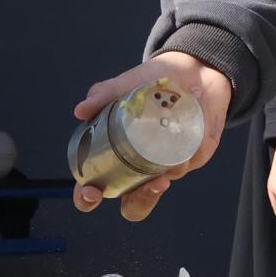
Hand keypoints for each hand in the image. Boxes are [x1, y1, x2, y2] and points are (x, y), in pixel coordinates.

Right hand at [71, 52, 231, 221]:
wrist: (192, 70)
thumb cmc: (150, 83)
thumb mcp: (126, 85)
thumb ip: (103, 94)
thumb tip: (81, 110)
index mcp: (113, 158)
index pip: (94, 190)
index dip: (86, 199)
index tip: (91, 192)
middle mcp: (139, 168)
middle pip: (134, 206)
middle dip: (141, 200)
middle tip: (153, 183)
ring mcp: (166, 166)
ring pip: (165, 185)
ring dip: (169, 174)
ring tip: (170, 154)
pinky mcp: (193, 158)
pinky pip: (192, 160)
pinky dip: (191, 148)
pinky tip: (192, 128)